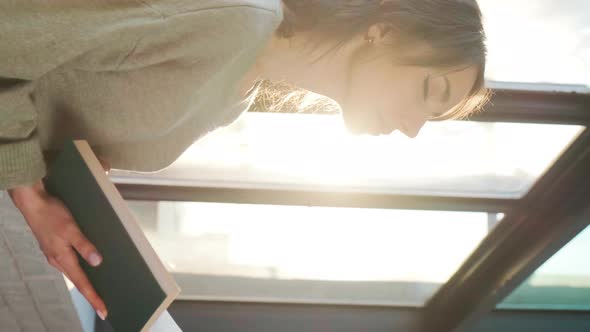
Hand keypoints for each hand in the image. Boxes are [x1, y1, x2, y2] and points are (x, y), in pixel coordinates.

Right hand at [7, 160, 110, 320]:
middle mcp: (57, 259)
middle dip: (91, 293)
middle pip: (78, 280)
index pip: (82, 283)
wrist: (33, 201)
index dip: (93, 297)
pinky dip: (80, 267)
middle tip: (103, 304)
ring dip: (86, 280)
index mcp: (62, 258)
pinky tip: (88, 264)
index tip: (103, 310)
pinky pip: (70, 261)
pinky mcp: (55, 245)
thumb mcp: (71, 229)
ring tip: (99, 288)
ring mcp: (55, 253)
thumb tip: (97, 262)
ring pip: (73, 271)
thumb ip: (84, 246)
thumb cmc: (52, 214)